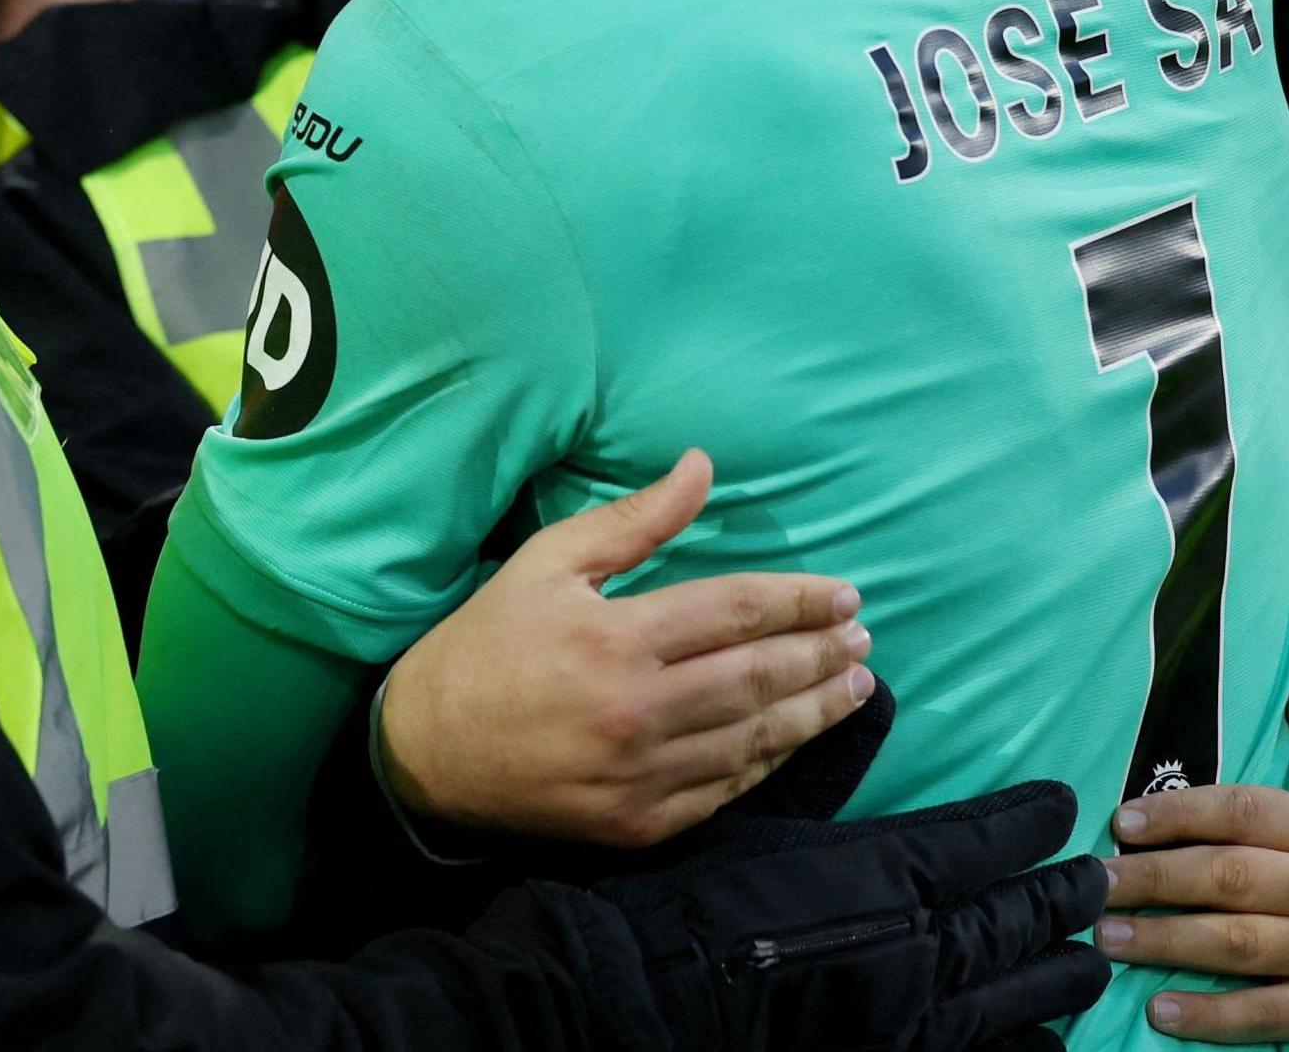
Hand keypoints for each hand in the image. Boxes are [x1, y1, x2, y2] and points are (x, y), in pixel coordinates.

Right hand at [378, 448, 874, 848]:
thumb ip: (634, 519)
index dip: (800, 601)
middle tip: (863, 639)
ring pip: (753, 739)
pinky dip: (769, 764)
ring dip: (814, 711)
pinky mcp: (638, 823)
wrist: (426, 751)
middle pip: (759, 677)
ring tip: (856, 687)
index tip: (844, 595)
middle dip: (822, 654)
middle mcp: (638, 710)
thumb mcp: (549, 561)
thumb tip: (702, 465)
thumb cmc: (488, 642)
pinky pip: (724, 792)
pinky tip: (795, 740)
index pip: (738, 611)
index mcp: (618, 638)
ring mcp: (641, 775)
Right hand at [579, 776, 1113, 1051]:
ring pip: (1016, 991)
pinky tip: (1043, 1039)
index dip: (1032, 820)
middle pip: (1017, 917)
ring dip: (1058, 970)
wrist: (645, 995)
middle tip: (1095, 879)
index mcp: (890, 872)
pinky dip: (1022, 1044)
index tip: (1064, 805)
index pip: (988, 838)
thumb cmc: (695, 900)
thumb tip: (876, 697)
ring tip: (1087, 958)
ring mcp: (915, 1019)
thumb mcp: (758, 815)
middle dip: (1062, 896)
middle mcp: (922, 946)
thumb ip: (829, 761)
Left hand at [1097, 639, 1288, 1050]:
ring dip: (1165, 942)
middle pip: (1228, 877)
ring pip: (1237, 944)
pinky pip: (1267, 1014)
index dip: (1180, 813)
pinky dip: (1213, 1016)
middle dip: (1154, 878)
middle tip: (1090, 882)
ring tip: (1105, 938)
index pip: (1244, 811)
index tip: (1122, 819)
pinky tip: (1161, 1011)